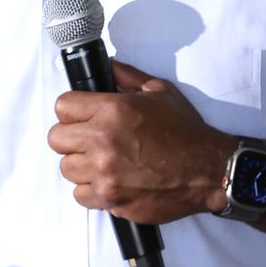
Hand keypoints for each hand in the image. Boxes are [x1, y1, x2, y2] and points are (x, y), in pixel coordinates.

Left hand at [49, 60, 230, 223]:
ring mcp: (105, 173)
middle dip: (71, 138)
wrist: (208, 170)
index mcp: (112, 110)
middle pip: (56, 139)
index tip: (80, 117)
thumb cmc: (187, 133)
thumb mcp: (160, 92)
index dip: (72, 111)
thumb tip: (108, 67)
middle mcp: (103, 141)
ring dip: (81, 165)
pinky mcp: (111, 199)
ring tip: (102, 162)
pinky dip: (92, 190)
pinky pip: (80, 195)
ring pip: (66, 168)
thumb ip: (128, 77)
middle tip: (89, 141)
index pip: (63, 106)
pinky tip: (109, 181)